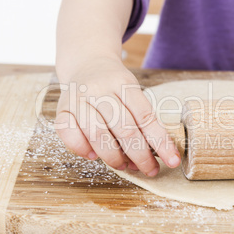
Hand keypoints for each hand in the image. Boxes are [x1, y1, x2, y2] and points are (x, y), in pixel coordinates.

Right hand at [55, 58, 180, 176]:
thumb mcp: (133, 91)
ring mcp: (78, 98)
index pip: (145, 117)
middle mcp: (99, 89)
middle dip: (140, 155)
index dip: (160, 142)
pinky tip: (94, 155)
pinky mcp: (61, 108)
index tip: (171, 160)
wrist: (86, 63)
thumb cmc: (115, 84)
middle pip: (124, 129)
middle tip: (150, 170)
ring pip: (97, 134)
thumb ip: (141, 118)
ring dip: (114, 157)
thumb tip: (155, 154)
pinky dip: (82, 149)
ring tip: (124, 166)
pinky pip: (68, 134)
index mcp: (123, 83)